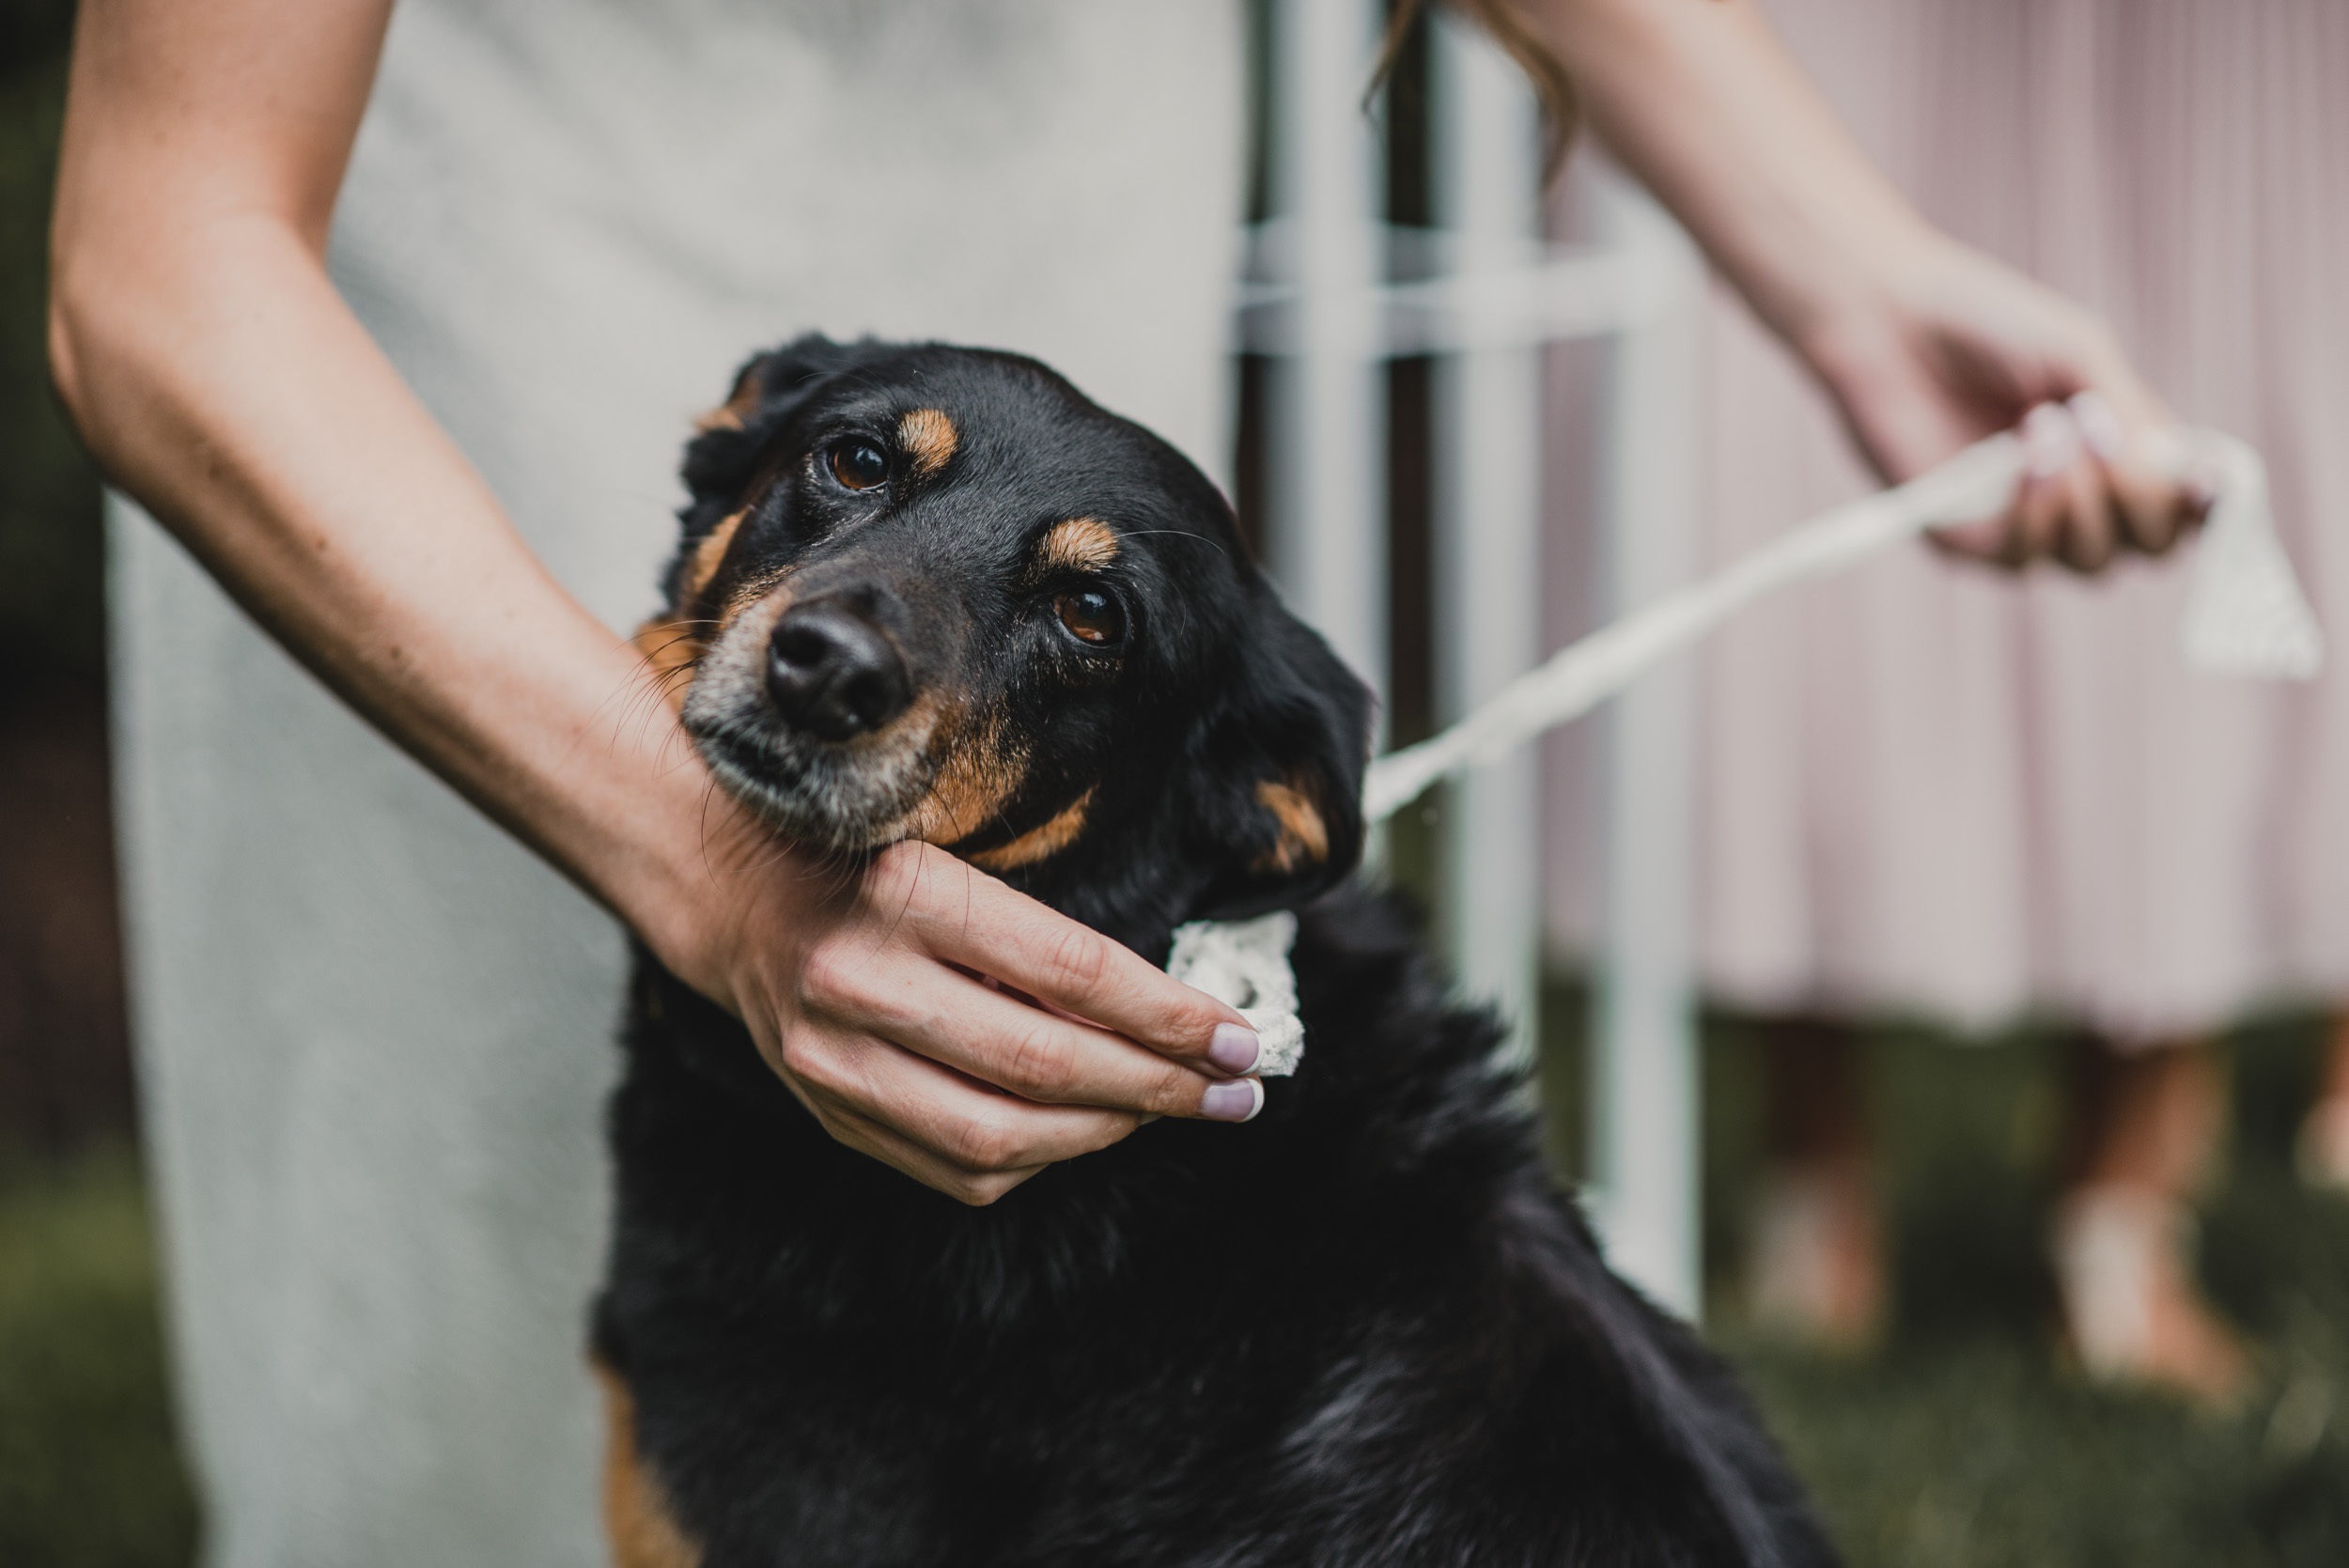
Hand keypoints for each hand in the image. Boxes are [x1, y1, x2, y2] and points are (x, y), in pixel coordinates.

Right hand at [652, 815, 1265, 1205]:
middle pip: (1044, 1066)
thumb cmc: (870, 858)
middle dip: (1159, 1087)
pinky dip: (1039, 1157)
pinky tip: (1085, 1129)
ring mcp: (837, 1060)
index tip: (1240, 1038)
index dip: (1169, 1017)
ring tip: (1172, 1109)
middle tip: (1235, 1091)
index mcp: (908, 894)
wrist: (734, 892)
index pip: (1071, 972)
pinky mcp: (831, 1113)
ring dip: (1108, 1132)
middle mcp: (863, 982)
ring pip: (1001, 1135)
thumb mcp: (959, 857)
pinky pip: (958, 1167)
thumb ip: (1047, 938)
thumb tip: (1174, 1015)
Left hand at [1797, 237, 2204, 570]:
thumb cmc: (1989, 326)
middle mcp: (2081, 494)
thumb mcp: (2082, 357)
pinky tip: (2020, 458)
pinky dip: (2037, 512)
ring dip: (2085, 501)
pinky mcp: (1970, 540)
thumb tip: (2181, 481)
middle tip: (2106, 437)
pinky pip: (2028, 561)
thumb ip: (2136, 421)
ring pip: (2095, 563)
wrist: (1893, 324)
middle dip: (2146, 502)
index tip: (2205, 483)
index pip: (2185, 506)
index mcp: (2121, 446)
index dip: (2208, 508)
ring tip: (2044, 427)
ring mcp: (2026, 523)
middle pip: (2152, 548)